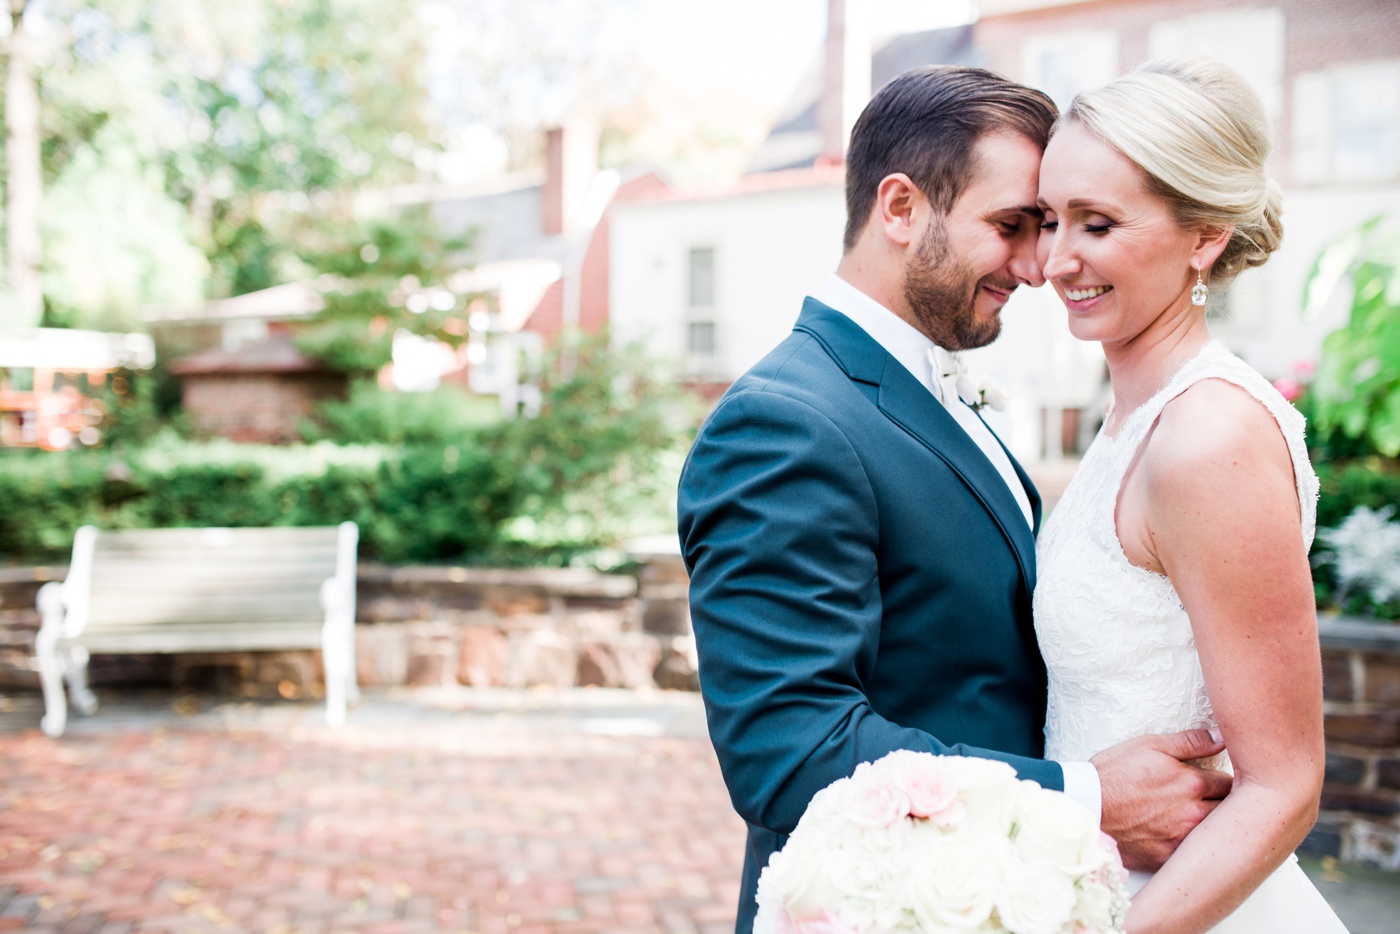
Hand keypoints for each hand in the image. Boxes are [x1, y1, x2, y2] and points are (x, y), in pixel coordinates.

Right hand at [1091, 728, 1231, 871]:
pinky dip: (1192, 845)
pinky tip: (1178, 835)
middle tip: (1209, 799)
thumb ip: (1191, 742)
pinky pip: (1193, 854)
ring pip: (1216, 834)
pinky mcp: (1168, 858)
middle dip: (1224, 803)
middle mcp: (1193, 814)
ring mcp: (1182, 839)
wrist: (1084, 806)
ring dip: (1212, 825)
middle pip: (1230, 811)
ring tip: (1195, 817)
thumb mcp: (1149, 746)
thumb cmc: (1113, 773)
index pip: (1230, 782)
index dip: (1223, 780)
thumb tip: (1223, 737)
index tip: (1214, 781)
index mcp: (1191, 783)